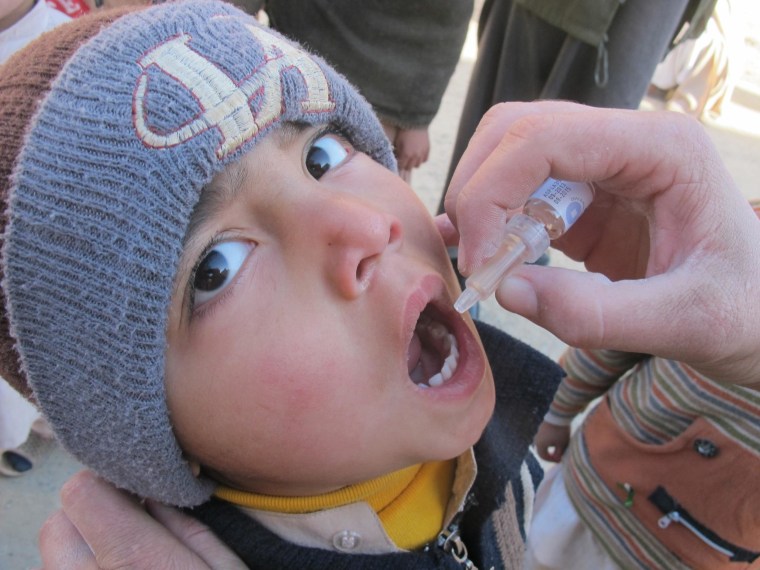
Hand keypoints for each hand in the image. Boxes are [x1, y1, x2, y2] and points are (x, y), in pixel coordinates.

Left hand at [38, 470, 245, 569]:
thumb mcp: (224, 566)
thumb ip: (183, 524)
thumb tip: (154, 491)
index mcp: (132, 560)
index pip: (82, 492)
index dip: (107, 478)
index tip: (136, 482)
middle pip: (58, 522)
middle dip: (89, 510)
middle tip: (129, 515)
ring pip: (55, 554)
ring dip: (82, 541)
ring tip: (124, 546)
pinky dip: (83, 565)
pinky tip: (119, 568)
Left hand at [392, 127, 429, 173]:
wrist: (416, 122)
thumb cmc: (404, 132)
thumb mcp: (398, 143)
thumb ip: (397, 153)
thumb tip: (396, 159)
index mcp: (406, 154)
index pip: (401, 166)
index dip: (398, 164)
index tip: (397, 162)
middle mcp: (415, 156)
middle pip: (409, 168)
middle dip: (405, 165)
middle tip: (403, 160)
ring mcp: (422, 154)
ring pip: (417, 165)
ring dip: (413, 163)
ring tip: (410, 158)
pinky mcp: (427, 150)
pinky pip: (424, 160)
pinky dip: (421, 159)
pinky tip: (417, 155)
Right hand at [445, 101, 759, 385]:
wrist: (759, 311)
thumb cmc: (743, 309)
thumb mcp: (686, 321)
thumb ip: (597, 314)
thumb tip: (505, 291)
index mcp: (662, 148)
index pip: (545, 138)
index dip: (493, 193)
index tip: (480, 260)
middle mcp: (627, 140)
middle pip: (517, 131)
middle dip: (478, 192)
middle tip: (473, 259)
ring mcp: (603, 164)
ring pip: (509, 151)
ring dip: (481, 203)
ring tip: (480, 261)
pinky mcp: (585, 195)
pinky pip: (521, 189)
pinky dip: (490, 216)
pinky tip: (477, 249)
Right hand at [533, 422, 569, 462]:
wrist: (559, 416)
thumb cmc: (561, 432)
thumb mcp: (562, 445)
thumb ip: (558, 454)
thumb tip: (557, 458)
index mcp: (540, 445)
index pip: (544, 457)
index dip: (552, 460)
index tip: (560, 460)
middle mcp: (537, 439)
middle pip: (541, 451)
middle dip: (549, 455)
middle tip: (557, 456)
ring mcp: (538, 433)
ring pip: (542, 444)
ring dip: (548, 448)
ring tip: (557, 449)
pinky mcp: (541, 428)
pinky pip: (543, 438)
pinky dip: (548, 442)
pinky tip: (555, 440)